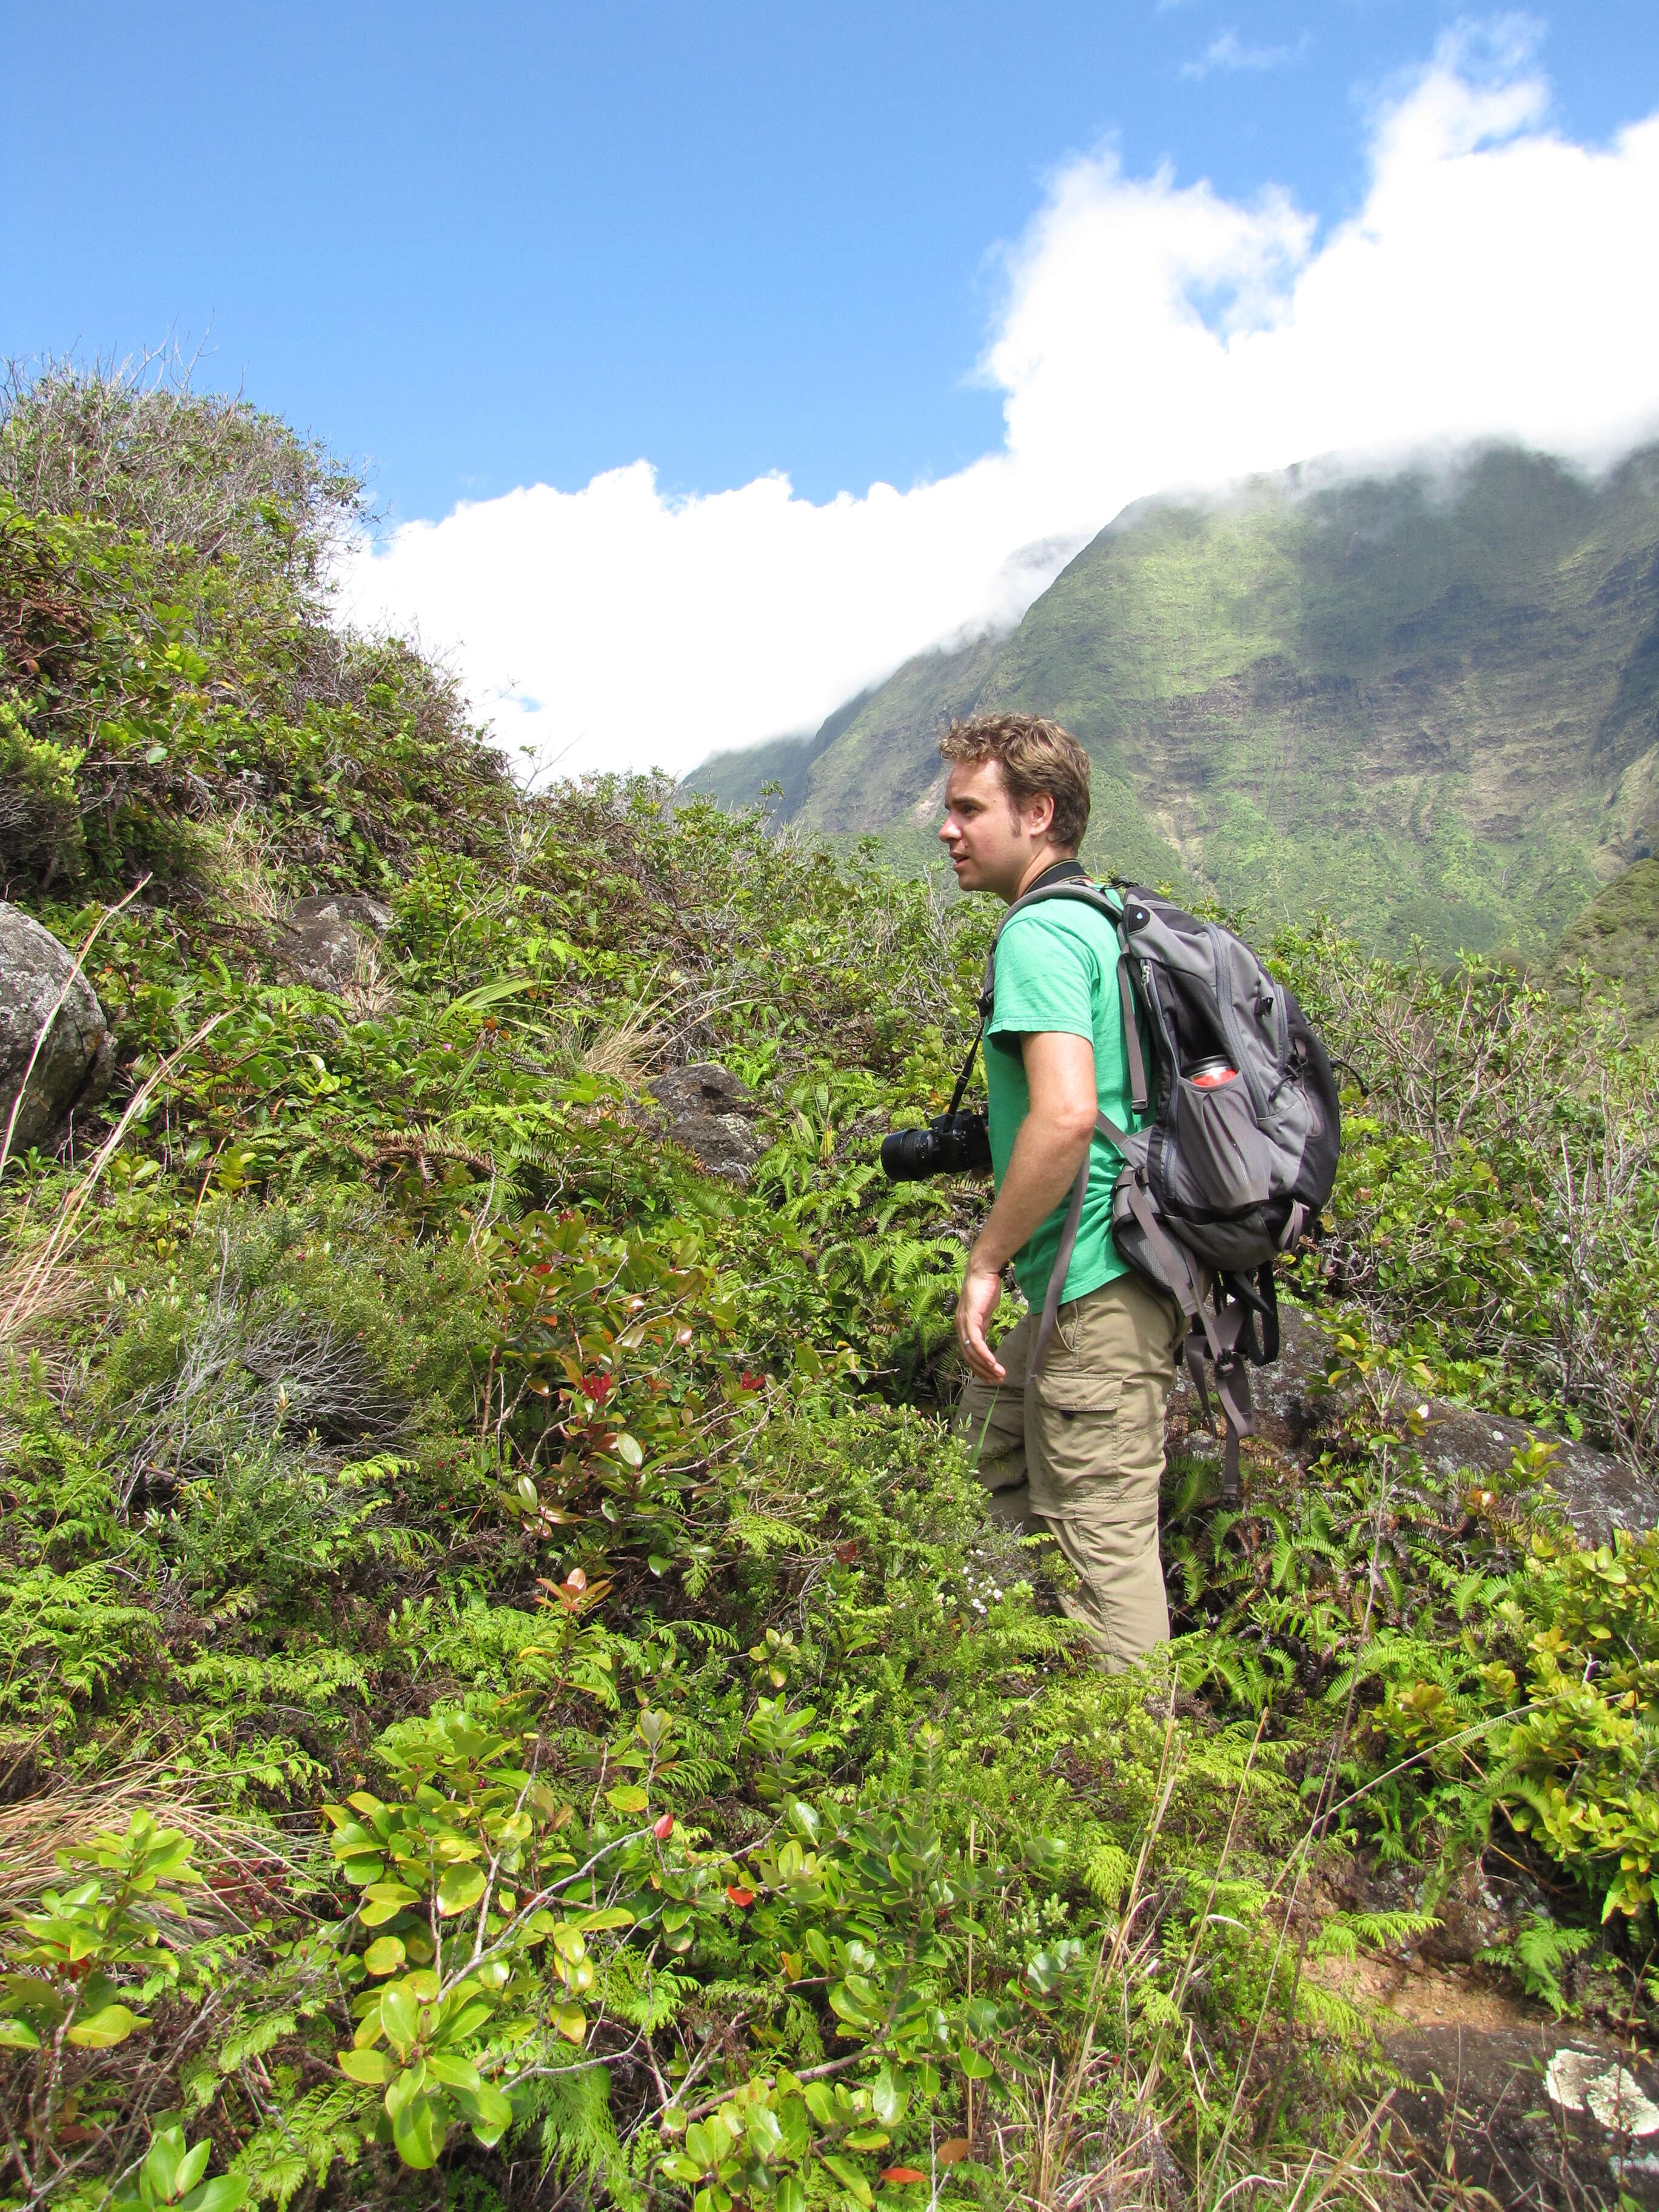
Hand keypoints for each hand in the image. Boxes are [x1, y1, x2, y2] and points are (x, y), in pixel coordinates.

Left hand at [956, 1253, 1005, 1383]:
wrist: (983, 1271)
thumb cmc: (985, 1288)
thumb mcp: (984, 1311)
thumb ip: (982, 1325)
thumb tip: (985, 1336)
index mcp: (963, 1326)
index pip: (968, 1352)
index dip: (979, 1366)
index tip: (991, 1376)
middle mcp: (960, 1327)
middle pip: (969, 1356)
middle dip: (983, 1371)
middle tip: (997, 1381)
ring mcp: (963, 1323)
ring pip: (972, 1352)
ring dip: (986, 1366)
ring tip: (999, 1375)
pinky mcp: (970, 1318)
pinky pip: (976, 1342)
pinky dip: (984, 1354)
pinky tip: (993, 1363)